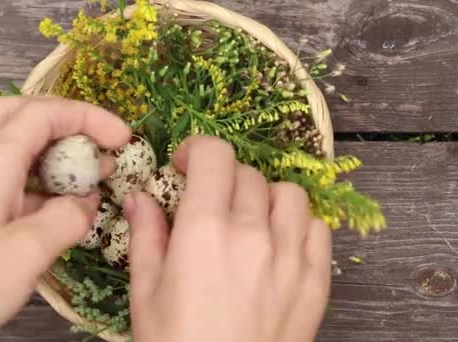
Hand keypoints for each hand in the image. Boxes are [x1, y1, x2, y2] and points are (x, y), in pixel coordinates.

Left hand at [0, 96, 130, 340]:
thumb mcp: (28, 253)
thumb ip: (67, 219)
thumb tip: (87, 203)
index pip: (42, 114)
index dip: (87, 117)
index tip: (121, 138)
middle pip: (19, 112)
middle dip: (65, 120)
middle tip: (97, 143)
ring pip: (9, 142)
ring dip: (51, 149)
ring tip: (86, 175)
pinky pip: (3, 174)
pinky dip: (36, 177)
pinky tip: (55, 205)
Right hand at [125, 136, 331, 341]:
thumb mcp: (145, 291)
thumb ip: (146, 235)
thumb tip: (139, 197)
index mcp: (205, 231)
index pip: (214, 156)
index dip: (197, 150)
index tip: (184, 165)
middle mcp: (253, 234)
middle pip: (248, 174)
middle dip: (223, 178)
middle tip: (208, 203)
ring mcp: (291, 257)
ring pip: (289, 195)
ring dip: (265, 197)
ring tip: (248, 219)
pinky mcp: (315, 282)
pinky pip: (318, 230)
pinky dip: (299, 225)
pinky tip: (279, 243)